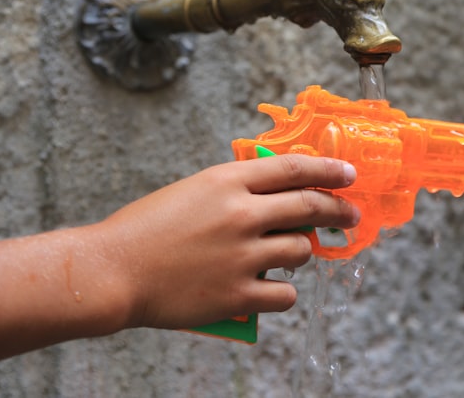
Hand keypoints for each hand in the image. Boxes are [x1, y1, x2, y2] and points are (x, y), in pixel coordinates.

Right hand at [97, 153, 359, 329]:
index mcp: (227, 181)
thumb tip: (279, 194)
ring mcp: (242, 255)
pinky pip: (286, 293)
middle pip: (310, 207)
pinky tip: (273, 289)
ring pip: (301, 250)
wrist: (112, 272)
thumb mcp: (192, 190)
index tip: (349, 175)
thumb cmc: (147, 229)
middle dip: (338, 210)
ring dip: (300, 252)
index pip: (294, 168)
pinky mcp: (237, 294)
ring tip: (289, 254)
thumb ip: (235, 189)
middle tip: (350, 215)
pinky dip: (283, 291)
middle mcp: (241, 214)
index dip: (329, 170)